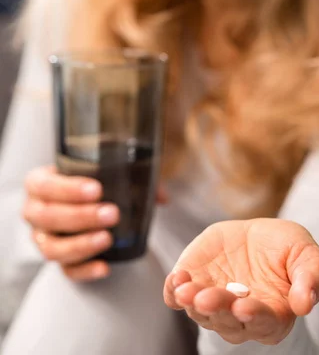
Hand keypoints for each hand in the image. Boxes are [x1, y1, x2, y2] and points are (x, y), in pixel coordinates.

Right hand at [23, 165, 167, 281]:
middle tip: (112, 213)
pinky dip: (85, 270)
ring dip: (81, 244)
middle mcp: (35, 211)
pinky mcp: (58, 260)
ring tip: (108, 238)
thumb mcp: (105, 170)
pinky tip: (105, 267)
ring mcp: (43, 239)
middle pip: (47, 217)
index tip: (97, 189)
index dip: (67, 189)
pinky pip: (66, 271)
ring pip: (52, 248)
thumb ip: (131, 175)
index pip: (43, 185)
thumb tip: (160, 196)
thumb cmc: (90, 179)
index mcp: (39, 182)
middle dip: (81, 216)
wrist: (81, 201)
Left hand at [164, 219, 318, 345]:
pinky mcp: (194, 284)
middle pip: (227, 320)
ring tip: (186, 289)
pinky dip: (173, 292)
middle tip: (208, 298)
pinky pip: (177, 296)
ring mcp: (214, 302)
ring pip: (200, 312)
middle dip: (217, 309)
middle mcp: (240, 316)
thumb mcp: (308, 255)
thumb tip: (306, 304)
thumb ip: (312, 277)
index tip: (243, 307)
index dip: (253, 316)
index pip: (263, 323)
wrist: (259, 235)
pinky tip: (175, 280)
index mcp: (274, 315)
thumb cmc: (287, 250)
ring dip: (192, 302)